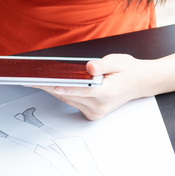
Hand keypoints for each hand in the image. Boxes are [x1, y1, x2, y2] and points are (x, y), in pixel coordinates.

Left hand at [37, 54, 152, 120]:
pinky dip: (63, 94)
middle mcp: (100, 106)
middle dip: (51, 86)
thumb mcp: (117, 61)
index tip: (47, 83)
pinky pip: (72, 103)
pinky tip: (54, 85)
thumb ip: (102, 64)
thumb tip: (89, 67)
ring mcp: (96, 112)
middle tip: (34, 78)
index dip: (62, 87)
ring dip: (55, 90)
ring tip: (39, 80)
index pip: (80, 90)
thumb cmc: (128, 70)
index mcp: (107, 92)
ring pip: (68, 100)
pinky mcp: (93, 114)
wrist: (140, 83)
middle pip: (69, 96)